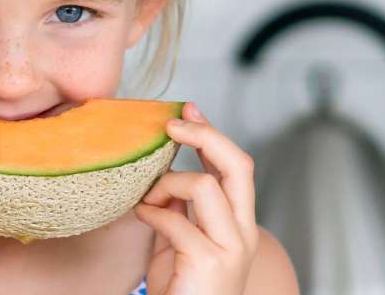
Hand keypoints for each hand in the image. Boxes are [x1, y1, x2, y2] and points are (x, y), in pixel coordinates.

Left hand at [134, 103, 262, 294]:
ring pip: (206, 185)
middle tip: (171, 124)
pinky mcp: (209, 261)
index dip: (213, 132)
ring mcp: (230, 247)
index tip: (187, 108)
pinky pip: (176, 219)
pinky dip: (152, 211)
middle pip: (238, 164)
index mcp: (240, 223)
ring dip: (168, 182)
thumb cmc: (182, 290)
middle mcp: (244, 232)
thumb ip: (179, 208)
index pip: (236, 166)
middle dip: (205, 134)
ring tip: (148, 196)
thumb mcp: (179, 240)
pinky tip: (141, 215)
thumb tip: (164, 172)